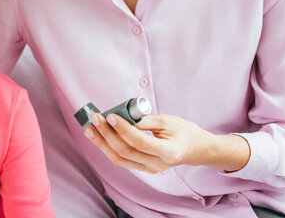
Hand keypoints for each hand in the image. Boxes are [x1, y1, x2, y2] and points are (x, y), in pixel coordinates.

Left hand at [83, 113, 249, 173]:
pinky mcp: (142, 168)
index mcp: (168, 152)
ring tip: (89, 128)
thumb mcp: (168, 121)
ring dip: (102, 143)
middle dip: (107, 134)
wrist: (195, 149)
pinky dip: (108, 148)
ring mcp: (149, 169)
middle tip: (95, 118)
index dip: (123, 129)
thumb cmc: (184, 132)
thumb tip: (124, 117)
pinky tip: (98, 136)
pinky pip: (122, 160)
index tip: (111, 116)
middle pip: (126, 152)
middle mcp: (157, 164)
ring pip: (120, 159)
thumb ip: (146, 120)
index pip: (140, 142)